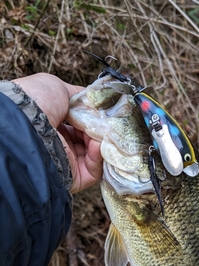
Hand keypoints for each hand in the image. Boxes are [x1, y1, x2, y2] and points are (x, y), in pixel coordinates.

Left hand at [12, 73, 102, 193]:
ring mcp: (67, 162)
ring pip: (95, 156)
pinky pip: (93, 170)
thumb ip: (79, 96)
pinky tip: (96, 145)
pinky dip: (99, 157)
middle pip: (91, 141)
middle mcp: (60, 144)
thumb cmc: (35, 102)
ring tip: (100, 133)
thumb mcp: (58, 88)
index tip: (103, 114)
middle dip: (100, 132)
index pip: (82, 126)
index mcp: (55, 126)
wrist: (25, 121)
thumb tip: (96, 102)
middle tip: (105, 124)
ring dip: (101, 143)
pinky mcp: (73, 177)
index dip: (94, 120)